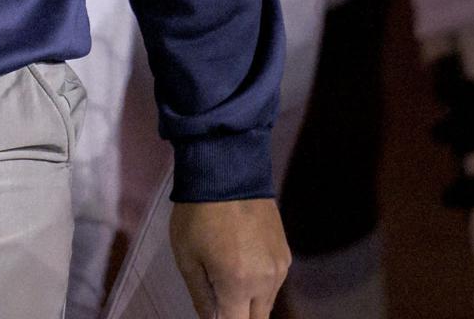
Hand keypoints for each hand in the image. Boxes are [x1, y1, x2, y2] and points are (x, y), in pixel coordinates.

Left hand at [167, 196, 290, 318]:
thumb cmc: (198, 214)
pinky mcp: (286, 254)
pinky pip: (273, 284)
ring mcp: (280, 268)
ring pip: (267, 305)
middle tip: (220, 303)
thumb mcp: (187, 258)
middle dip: (238, 317)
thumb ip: (201, 297)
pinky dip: (259, 287)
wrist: (228, 170)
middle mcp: (266, 281)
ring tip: (227, 283)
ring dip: (249, 305)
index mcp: (238, 284)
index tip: (214, 314)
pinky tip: (243, 268)